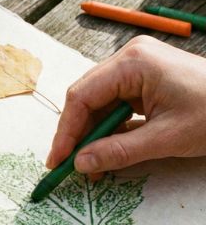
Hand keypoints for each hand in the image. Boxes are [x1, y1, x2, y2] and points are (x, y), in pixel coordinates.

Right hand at [46, 36, 205, 173]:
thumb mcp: (167, 138)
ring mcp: (137, 67)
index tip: (58, 161)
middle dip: (77, 134)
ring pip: (98, 103)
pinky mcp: (145, 80)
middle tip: (70, 166)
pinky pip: (116, 104)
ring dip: (93, 134)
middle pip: (86, 98)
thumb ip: (119, 151)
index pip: (82, 97)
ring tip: (92, 165)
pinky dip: (110, 129)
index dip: (66, 132)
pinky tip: (108, 151)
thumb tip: (81, 165)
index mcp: (132, 63)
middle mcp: (129, 58)